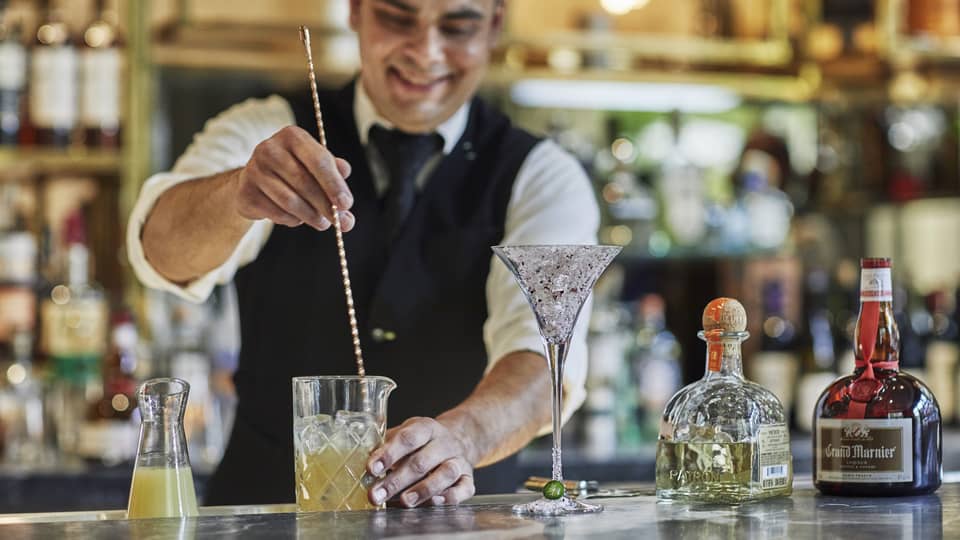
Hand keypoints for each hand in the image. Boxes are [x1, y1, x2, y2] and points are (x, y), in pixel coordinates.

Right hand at [235, 126, 354, 230]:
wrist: (254, 182)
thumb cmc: (294, 171)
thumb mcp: (315, 166)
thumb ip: (334, 174)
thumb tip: (345, 193)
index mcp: (293, 136)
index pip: (318, 161)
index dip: (334, 184)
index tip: (347, 204)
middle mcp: (270, 148)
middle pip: (304, 182)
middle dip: (325, 206)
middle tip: (342, 222)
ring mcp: (254, 169)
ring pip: (290, 201)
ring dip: (311, 216)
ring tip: (322, 223)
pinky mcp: (246, 192)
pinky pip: (276, 212)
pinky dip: (292, 220)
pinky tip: (298, 218)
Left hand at [366, 417, 476, 507]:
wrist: (461, 437)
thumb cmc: (424, 440)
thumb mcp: (406, 432)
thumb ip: (387, 444)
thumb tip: (365, 459)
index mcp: (426, 428)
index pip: (408, 438)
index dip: (389, 454)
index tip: (372, 468)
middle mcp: (444, 443)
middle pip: (422, 461)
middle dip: (396, 481)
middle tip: (376, 494)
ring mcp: (458, 460)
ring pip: (445, 474)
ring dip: (423, 489)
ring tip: (404, 502)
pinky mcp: (468, 478)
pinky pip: (463, 489)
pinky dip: (450, 497)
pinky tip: (434, 502)